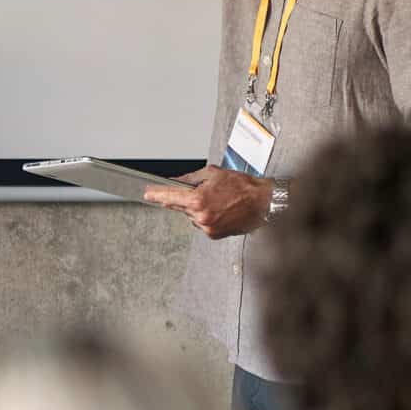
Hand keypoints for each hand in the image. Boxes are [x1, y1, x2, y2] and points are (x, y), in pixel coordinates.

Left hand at [144, 166, 272, 238]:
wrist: (262, 202)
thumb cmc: (242, 187)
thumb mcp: (213, 174)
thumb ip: (191, 179)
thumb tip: (176, 181)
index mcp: (198, 200)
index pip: (170, 197)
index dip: (157, 195)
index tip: (147, 194)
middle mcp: (200, 216)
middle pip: (181, 207)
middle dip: (187, 199)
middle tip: (203, 192)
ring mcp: (207, 227)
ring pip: (192, 216)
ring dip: (198, 208)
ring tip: (219, 200)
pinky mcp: (214, 235)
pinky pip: (202, 224)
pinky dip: (207, 217)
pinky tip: (221, 210)